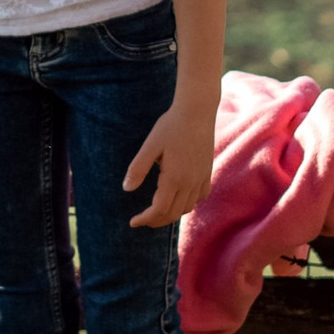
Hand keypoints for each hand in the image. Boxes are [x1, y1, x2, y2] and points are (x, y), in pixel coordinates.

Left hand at [124, 101, 215, 230]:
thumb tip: (126, 189)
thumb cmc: (171, 126)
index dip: (145, 220)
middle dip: (155, 221)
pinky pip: (200, 197)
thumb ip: (138, 169)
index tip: (133, 222)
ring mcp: (201, 178)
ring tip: (157, 209)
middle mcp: (190, 183)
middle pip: (173, 214)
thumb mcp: (150, 146)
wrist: (197, 111)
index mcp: (174, 178)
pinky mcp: (207, 172)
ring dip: (171, 213)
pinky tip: (179, 197)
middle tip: (141, 219)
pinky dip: (188, 203)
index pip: (159, 210)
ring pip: (187, 208)